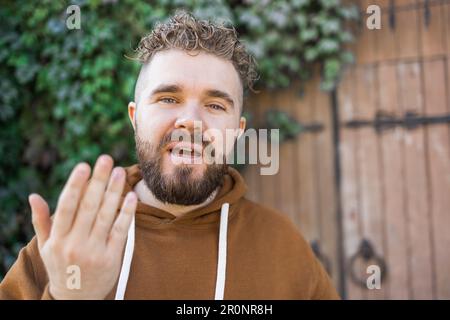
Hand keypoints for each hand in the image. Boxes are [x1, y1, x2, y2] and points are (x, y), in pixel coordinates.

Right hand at [28, 154, 136, 298]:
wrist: (77, 298)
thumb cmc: (61, 266)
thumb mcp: (47, 246)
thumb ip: (43, 221)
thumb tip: (33, 196)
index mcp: (58, 239)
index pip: (67, 206)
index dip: (76, 185)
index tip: (83, 165)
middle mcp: (75, 244)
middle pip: (88, 207)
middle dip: (97, 181)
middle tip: (105, 159)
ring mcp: (95, 251)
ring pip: (105, 216)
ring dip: (113, 192)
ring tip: (119, 172)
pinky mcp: (112, 257)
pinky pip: (120, 231)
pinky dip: (126, 213)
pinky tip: (131, 196)